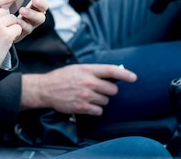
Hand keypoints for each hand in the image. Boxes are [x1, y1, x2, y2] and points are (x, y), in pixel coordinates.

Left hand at [1, 0, 56, 41]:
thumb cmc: (3, 4)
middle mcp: (34, 11)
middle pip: (45, 7)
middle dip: (42, 3)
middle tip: (35, 0)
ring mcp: (31, 21)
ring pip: (40, 19)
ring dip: (32, 14)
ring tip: (22, 10)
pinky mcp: (24, 31)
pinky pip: (29, 28)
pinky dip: (23, 24)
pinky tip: (17, 20)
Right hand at [21, 64, 136, 115]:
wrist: (45, 89)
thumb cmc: (62, 77)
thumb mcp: (77, 68)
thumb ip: (93, 71)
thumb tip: (112, 74)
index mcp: (87, 70)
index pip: (111, 71)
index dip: (125, 75)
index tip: (134, 78)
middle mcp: (88, 82)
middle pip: (112, 90)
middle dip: (109, 91)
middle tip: (100, 90)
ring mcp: (85, 95)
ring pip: (106, 101)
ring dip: (101, 100)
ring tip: (90, 96)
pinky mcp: (82, 107)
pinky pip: (99, 111)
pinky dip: (96, 109)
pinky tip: (88, 105)